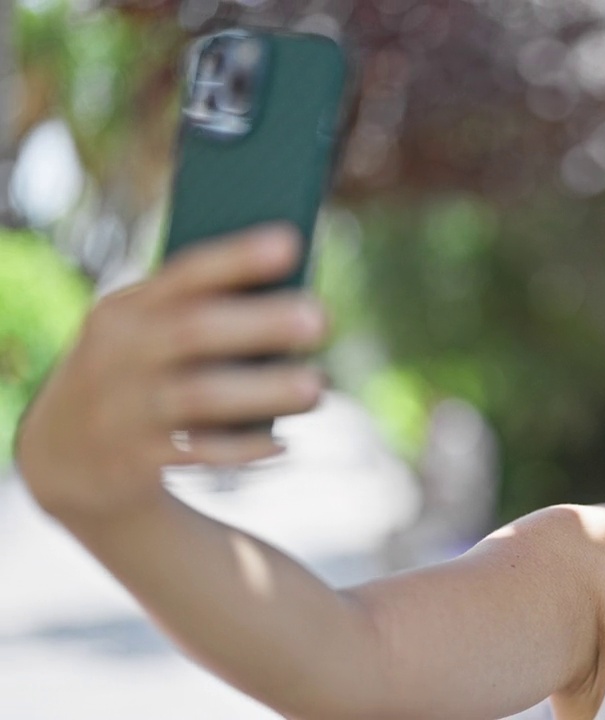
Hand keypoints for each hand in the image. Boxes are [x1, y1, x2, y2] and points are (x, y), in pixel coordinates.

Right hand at [14, 224, 328, 521]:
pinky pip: (196, 454)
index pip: (184, 274)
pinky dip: (243, 448)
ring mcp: (123, 408)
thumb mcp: (143, 334)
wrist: (63, 455)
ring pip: (197, 397)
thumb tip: (293, 300)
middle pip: (193, 331)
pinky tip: (283, 442)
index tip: (291, 241)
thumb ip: (198, 314)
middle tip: (321, 318)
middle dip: (259, 323)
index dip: (237, 257)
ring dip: (262, 391)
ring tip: (316, 387)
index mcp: (127, 310)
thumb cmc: (136, 375)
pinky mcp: (133, 460)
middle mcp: (119, 354)